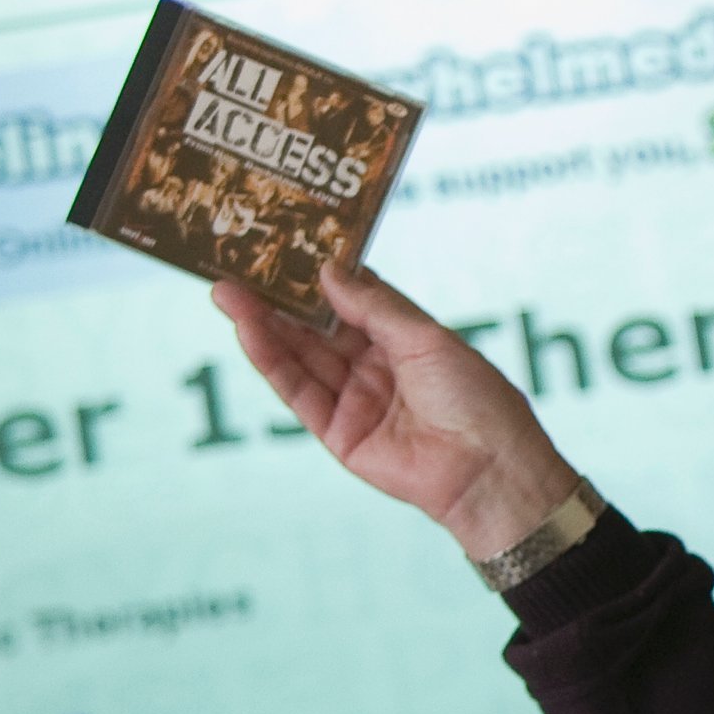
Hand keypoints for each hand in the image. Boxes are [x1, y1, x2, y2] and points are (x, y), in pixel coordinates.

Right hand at [216, 265, 579, 559]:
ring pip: (300, 356)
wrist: (487, 470)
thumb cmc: (475, 398)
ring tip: (226, 292)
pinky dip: (271, 360)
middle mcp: (378, 369)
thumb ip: (374, 307)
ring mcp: (356, 400)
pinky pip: (298, 391)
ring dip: (263, 325)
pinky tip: (248, 330)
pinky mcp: (337, 433)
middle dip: (279, 299)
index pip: (354, 302)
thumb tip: (328, 270)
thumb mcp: (426, 339)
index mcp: (407, 342)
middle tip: (236, 265)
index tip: (283, 243)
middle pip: (318, 328)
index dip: (320, 276)